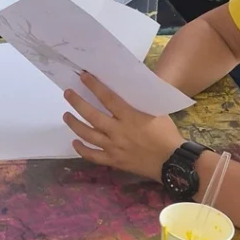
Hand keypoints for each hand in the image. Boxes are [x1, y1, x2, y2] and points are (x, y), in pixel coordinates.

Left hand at [63, 72, 182, 181]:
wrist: (173, 163)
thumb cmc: (166, 134)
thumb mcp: (155, 111)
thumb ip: (138, 102)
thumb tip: (126, 87)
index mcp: (130, 117)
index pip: (107, 98)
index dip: (93, 86)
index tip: (82, 76)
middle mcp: (118, 132)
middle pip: (92, 115)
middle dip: (77, 103)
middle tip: (68, 93)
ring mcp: (115, 148)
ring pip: (88, 135)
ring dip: (75, 124)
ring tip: (66, 115)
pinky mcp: (115, 161)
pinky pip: (93, 156)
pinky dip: (82, 150)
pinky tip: (75, 142)